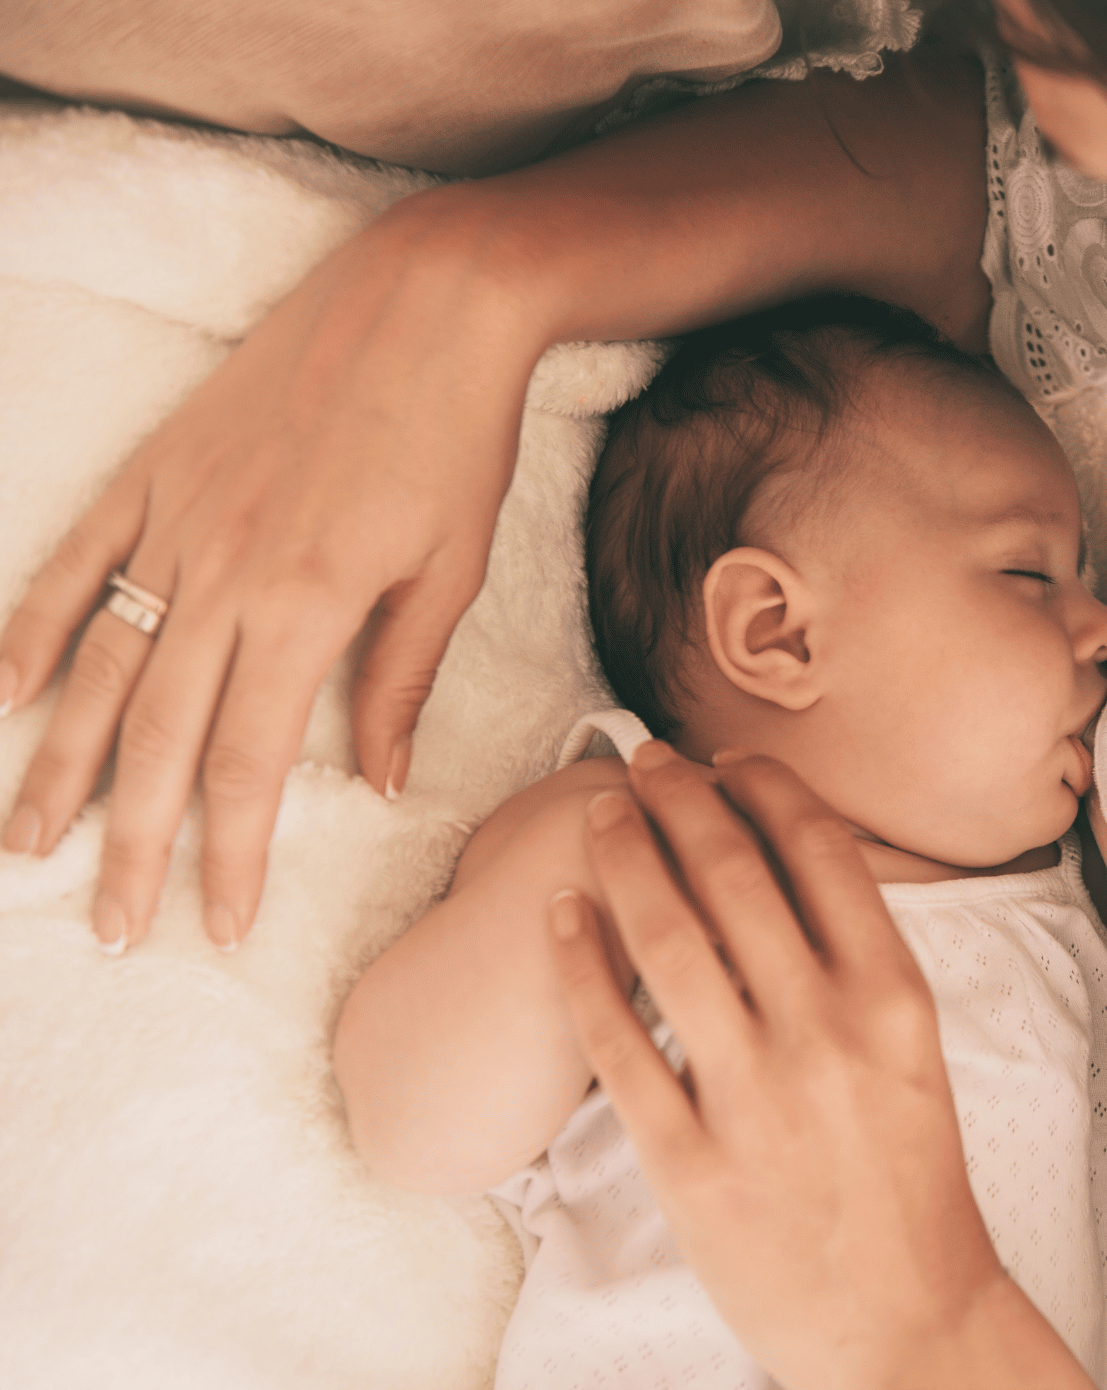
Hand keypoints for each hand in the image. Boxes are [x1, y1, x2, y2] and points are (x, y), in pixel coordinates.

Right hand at [0, 202, 543, 951]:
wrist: (425, 303)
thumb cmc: (455, 440)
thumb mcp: (451, 571)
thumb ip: (399, 681)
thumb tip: (380, 785)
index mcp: (307, 608)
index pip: (249, 762)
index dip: (232, 854)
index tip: (222, 926)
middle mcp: (224, 573)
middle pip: (155, 736)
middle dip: (130, 842)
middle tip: (110, 926)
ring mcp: (177, 518)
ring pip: (96, 663)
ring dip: (57, 763)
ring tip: (26, 844)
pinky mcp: (154, 470)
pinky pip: (75, 559)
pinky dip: (29, 627)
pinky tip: (0, 695)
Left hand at [547, 741, 1091, 1389]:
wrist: (906, 1321)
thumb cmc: (914, 1184)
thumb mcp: (914, 1052)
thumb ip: (859, 963)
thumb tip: (787, 866)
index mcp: (893, 996)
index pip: (820, 849)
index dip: (764, 786)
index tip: (728, 759)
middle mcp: (825, 1029)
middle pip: (735, 873)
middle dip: (680, 796)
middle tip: (645, 760)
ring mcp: (753, 1093)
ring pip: (669, 939)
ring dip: (626, 857)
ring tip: (602, 815)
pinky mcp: (688, 1159)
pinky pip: (619, 1040)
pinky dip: (583, 966)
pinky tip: (563, 917)